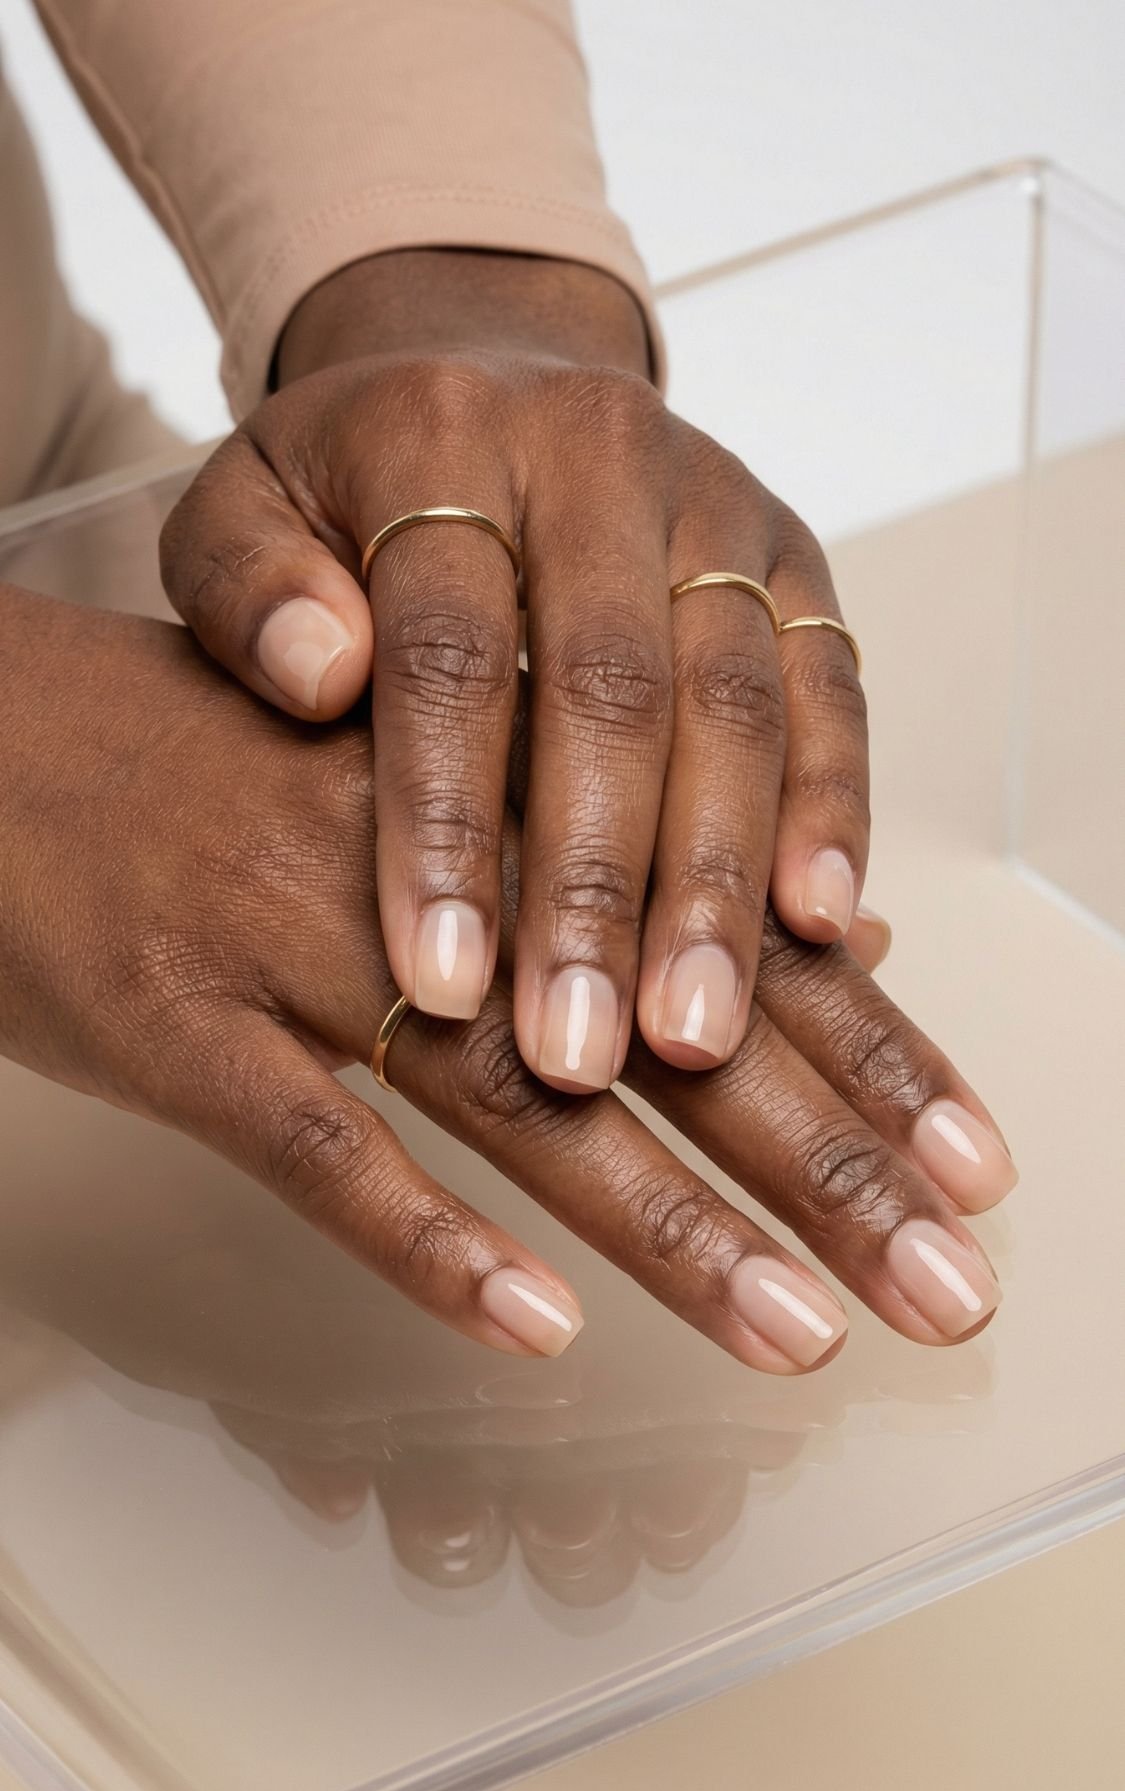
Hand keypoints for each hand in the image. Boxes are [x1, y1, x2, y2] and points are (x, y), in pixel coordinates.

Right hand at [0, 588, 1010, 1372]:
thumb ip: (607, 865)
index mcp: (504, 801)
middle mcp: (428, 867)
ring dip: (669, 1226)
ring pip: (512, 1097)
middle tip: (948, 1287)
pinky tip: (538, 1326)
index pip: (725, 937)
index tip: (978, 1161)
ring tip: (805, 1332)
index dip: (864, 1049)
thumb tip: (806, 938)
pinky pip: (316, 1148)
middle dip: (823, 1166)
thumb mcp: (423, 787)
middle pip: (658, 1028)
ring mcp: (293, 945)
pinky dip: (426, 1238)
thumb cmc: (215, 769)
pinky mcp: (176, 1028)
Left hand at [160, 251, 869, 1090]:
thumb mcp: (243, 510)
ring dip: (719, 885)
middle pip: (611, 688)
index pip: (450, 650)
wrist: (488, 379)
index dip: (448, 823)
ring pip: (737, 704)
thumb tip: (316, 673)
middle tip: (576, 1051)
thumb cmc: (353, 491)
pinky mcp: (796, 563)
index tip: (438, 980)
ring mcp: (716, 507)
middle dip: (595, 890)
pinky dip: (831, 817)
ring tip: (694, 1033)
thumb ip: (245, 589)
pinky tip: (819, 931)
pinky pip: (834, 694)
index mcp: (442, 435)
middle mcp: (600, 454)